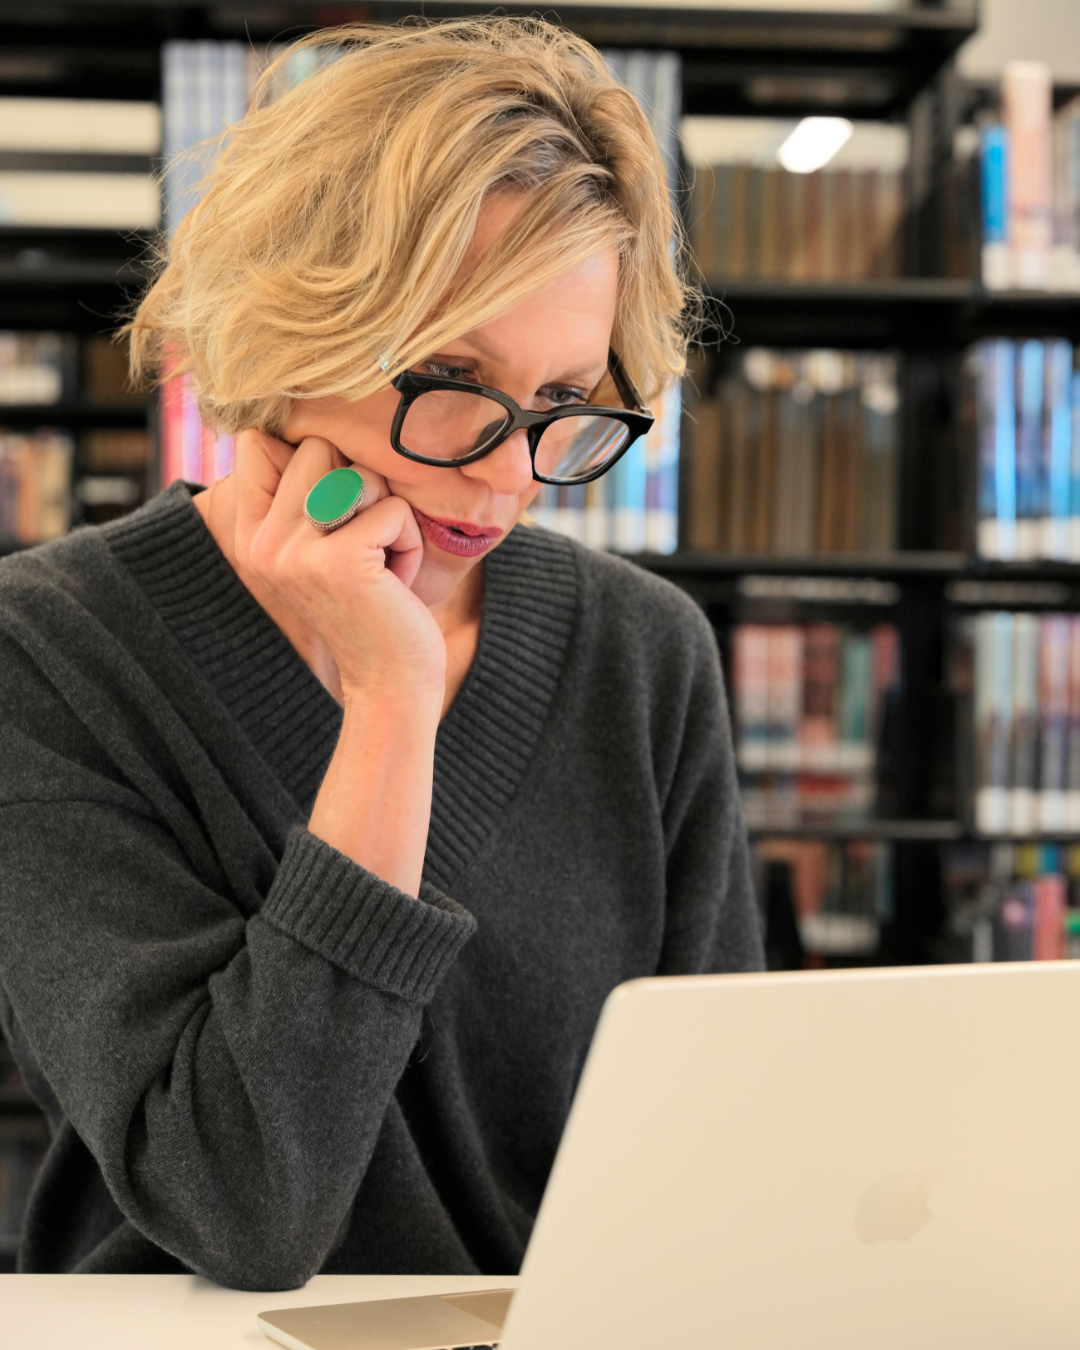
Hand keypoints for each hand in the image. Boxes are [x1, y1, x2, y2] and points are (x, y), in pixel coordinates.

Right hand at [231, 429, 446, 706]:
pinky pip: (393, 511)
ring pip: (360, 473)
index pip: (259, 442)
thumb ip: (307, 492)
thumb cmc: (372, 607)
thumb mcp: (325, 547)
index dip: (311, 458)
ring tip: (379, 565)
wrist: (389, 683)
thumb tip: (311, 418)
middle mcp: (262, 541)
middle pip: (318, 446)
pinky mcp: (337, 561)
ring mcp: (295, 551)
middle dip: (362, 489)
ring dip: (388, 517)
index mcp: (251, 534)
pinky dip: (408, 545)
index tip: (333, 510)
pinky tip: (394, 584)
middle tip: (365, 546)